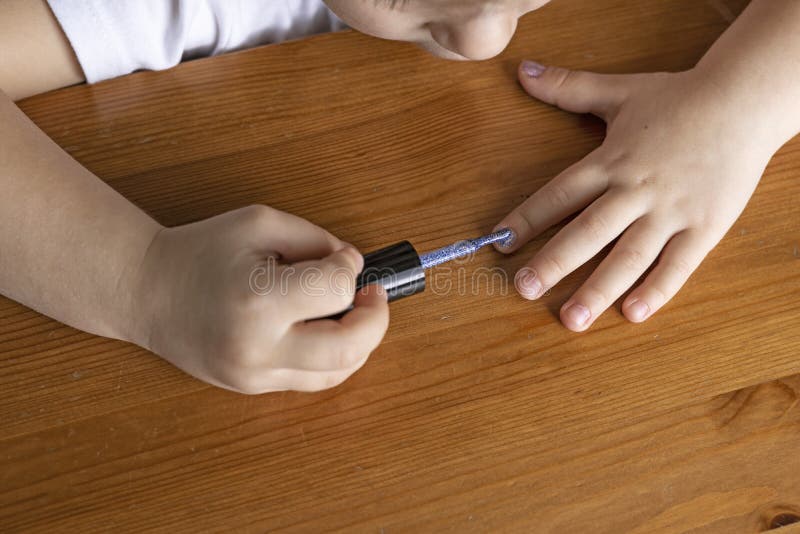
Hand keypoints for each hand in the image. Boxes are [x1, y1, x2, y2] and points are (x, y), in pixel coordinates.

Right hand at [132, 205, 388, 393]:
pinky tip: (329, 330)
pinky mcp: (253, 387)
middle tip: (373, 295)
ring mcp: (254, 375)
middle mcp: (258, 347)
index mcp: (257, 300)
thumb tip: (354, 267)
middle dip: (375, 319)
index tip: (342, 257)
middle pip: (349, 349)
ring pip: (337, 372)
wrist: (145, 292)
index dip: (350, 267)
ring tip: (351, 311)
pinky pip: (312, 380)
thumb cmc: (200, 251)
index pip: (336, 290)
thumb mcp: (260, 223)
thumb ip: (315, 240)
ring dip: (360, 341)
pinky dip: (334, 356)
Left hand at [495, 60, 773, 330]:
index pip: (559, 194)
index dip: (527, 219)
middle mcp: (636, 190)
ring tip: (571, 320)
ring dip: (598, 289)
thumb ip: (568, 88)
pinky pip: (679, 264)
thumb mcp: (619, 91)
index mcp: (611, 161)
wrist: (745, 101)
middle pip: (588, 231)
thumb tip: (523, 71)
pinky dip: (657, 290)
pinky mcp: (705, 227)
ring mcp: (671, 211)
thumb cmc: (679, 99)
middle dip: (554, 263)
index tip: (500, 243)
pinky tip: (633, 314)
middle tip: (524, 289)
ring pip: (629, 256)